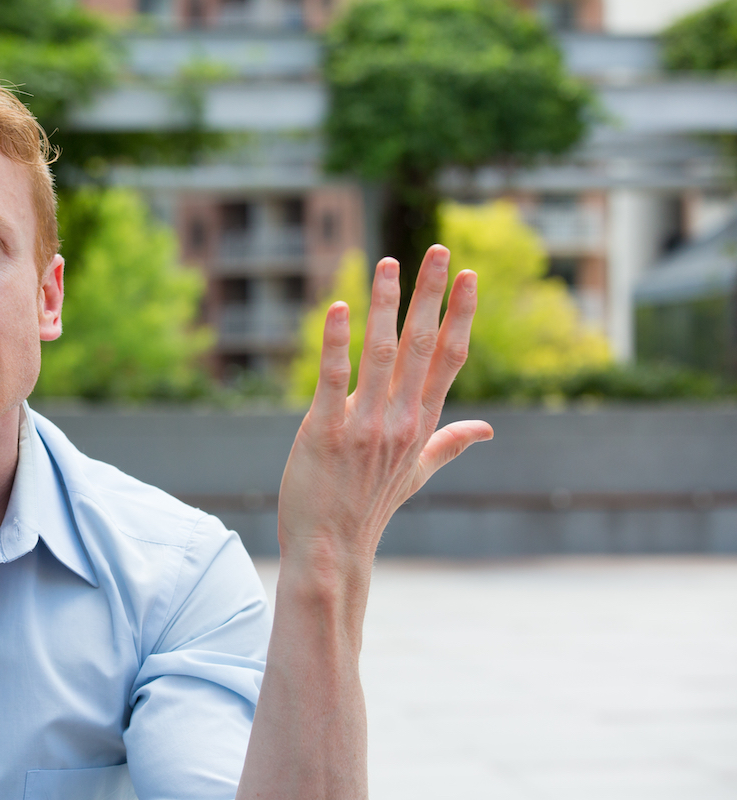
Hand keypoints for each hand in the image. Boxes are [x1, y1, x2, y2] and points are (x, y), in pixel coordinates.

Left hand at [278, 245, 492, 577]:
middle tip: (439, 250)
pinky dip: (335, 343)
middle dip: (432, 295)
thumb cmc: (370, 505)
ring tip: (388, 263)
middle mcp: (400, 421)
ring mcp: (364, 426)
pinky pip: (332, 379)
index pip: (449, 359)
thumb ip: (451, 444)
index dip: (460, 315)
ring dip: (386, 306)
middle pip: (422, 347)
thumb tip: (489, 428)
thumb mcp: (418, 473)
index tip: (469, 276)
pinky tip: (337, 308)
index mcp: (422, 424)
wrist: (332, 548)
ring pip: (381, 354)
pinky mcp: (325, 432)